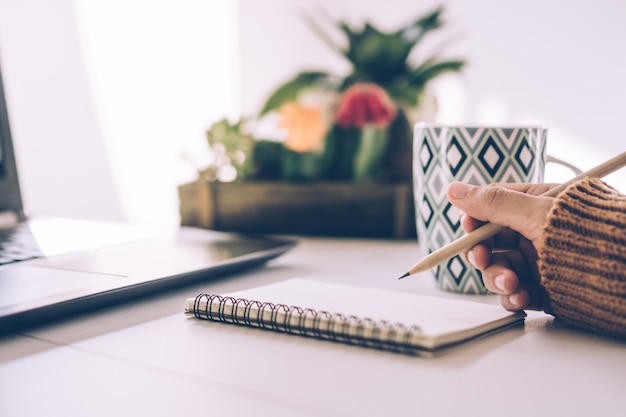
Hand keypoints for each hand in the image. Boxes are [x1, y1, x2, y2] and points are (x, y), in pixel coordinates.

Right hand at [446, 181, 555, 312]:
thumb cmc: (591, 234)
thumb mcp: (537, 213)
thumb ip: (493, 203)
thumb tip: (452, 189)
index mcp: (535, 206)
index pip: (491, 208)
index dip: (475, 220)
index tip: (469, 228)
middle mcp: (534, 234)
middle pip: (490, 243)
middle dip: (483, 254)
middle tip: (483, 260)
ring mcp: (539, 263)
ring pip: (500, 270)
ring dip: (498, 278)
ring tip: (512, 285)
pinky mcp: (545, 290)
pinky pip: (516, 293)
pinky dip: (513, 297)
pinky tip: (520, 299)